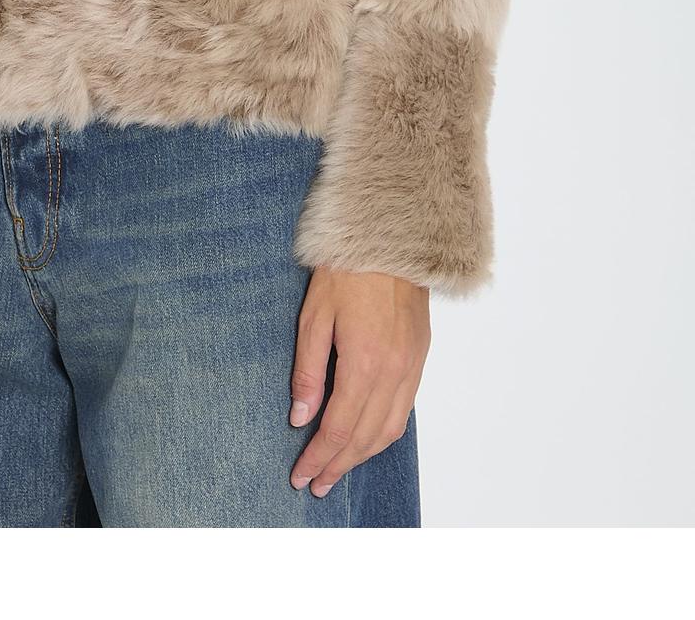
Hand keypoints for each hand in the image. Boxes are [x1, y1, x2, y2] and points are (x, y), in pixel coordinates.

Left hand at [289, 268, 429, 495]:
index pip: (339, 429)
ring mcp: (411, 366)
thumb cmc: (347, 269)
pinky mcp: (420, 357)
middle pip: (365, 438)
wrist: (393, 237)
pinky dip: (384, 432)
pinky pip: (405, 410)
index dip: (319, 458)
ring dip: (364, 455)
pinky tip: (368, 436)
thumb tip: (300, 417)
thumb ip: (307, 371)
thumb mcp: (314, 316)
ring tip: (338, 467)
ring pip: (389, 429)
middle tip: (315, 483)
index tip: (301, 476)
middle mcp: (393, 373)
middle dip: (339, 465)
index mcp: (363, 364)